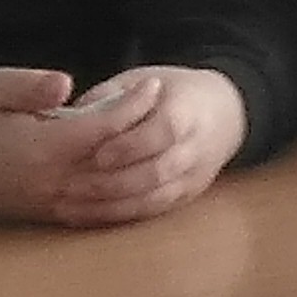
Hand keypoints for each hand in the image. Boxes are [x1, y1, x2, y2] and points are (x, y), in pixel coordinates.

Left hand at [0, 66, 245, 227]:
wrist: (226, 114)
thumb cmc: (174, 94)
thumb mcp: (144, 80)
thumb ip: (110, 95)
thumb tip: (74, 115)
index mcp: (189, 110)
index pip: (165, 131)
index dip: (131, 146)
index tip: (98, 155)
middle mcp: (198, 146)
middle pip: (158, 171)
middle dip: (111, 182)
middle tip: (69, 186)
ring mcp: (195, 175)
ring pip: (154, 198)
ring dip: (110, 205)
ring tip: (70, 206)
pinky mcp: (187, 196)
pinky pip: (152, 211)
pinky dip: (119, 215)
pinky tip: (87, 215)